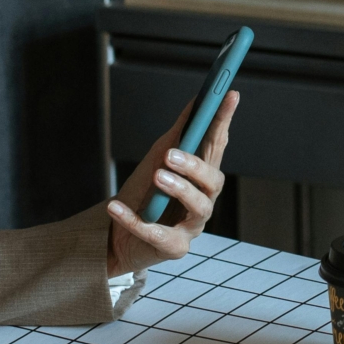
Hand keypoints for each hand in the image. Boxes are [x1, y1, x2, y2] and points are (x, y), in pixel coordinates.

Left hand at [107, 90, 237, 276]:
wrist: (114, 235)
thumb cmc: (142, 194)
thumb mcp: (156, 158)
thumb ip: (179, 132)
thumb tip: (196, 100)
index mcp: (201, 176)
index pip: (217, 144)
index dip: (225, 120)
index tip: (230, 95)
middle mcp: (203, 200)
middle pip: (213, 181)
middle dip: (195, 166)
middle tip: (171, 154)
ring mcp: (191, 226)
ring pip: (199, 208)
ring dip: (179, 189)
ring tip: (158, 177)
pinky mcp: (173, 248)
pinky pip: (157, 234)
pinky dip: (134, 220)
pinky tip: (116, 207)